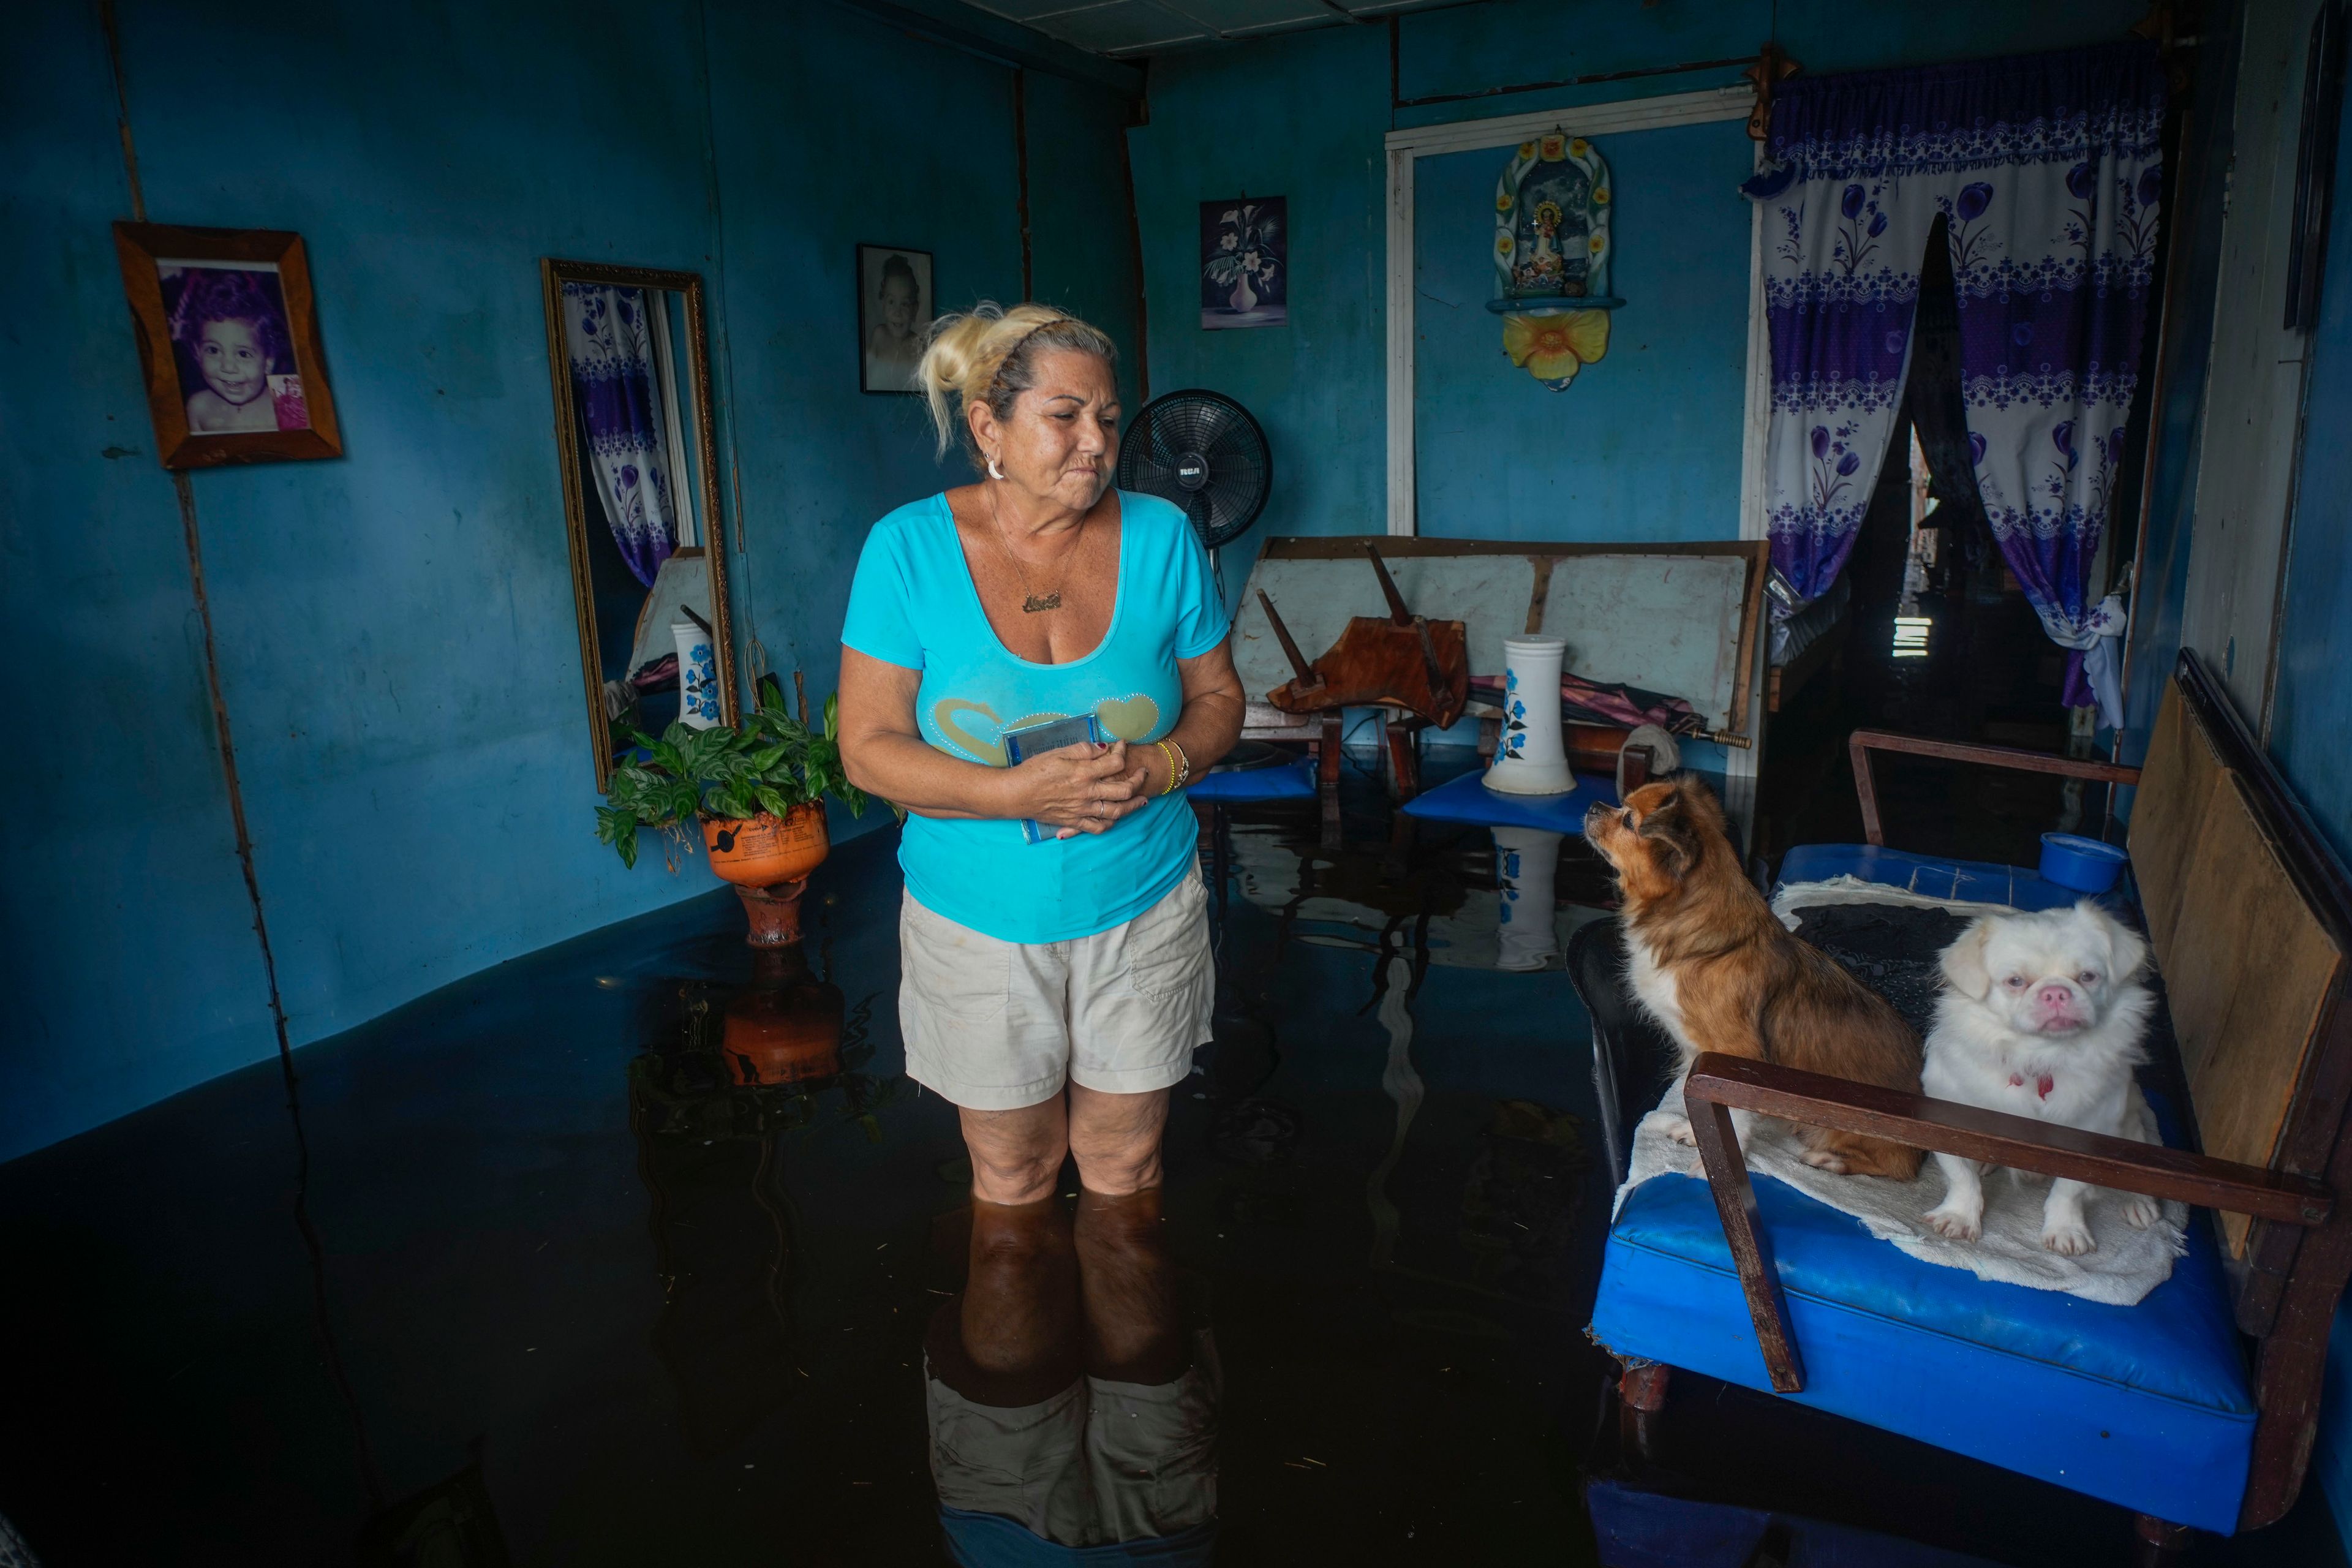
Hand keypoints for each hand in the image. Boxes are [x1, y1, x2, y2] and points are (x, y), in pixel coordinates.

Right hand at [1009, 741, 1150, 837]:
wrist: (1015, 794)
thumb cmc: (1033, 770)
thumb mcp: (1058, 752)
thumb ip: (1083, 749)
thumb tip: (1104, 748)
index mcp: (1083, 772)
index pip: (1115, 763)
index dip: (1122, 751)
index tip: (1122, 745)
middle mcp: (1087, 793)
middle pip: (1124, 790)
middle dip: (1138, 780)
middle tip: (1143, 773)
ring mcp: (1082, 809)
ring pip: (1117, 812)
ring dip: (1133, 806)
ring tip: (1143, 800)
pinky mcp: (1074, 821)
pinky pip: (1098, 827)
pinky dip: (1111, 823)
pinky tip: (1116, 818)